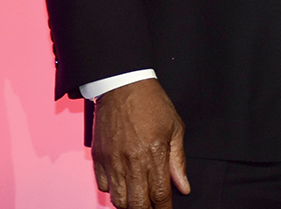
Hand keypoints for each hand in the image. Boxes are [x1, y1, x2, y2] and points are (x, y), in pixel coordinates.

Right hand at [91, 78, 189, 208]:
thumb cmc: (151, 103)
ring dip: (129, 203)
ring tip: (137, 197)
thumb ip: (178, 161)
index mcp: (154, 153)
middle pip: (137, 204)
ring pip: (118, 200)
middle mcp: (132, 161)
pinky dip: (112, 190)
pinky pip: (102, 186)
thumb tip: (183, 187)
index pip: (159, 194)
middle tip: (151, 207)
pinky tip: (122, 183)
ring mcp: (112, 161)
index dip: (164, 208)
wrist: (123, 85)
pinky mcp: (98, 157)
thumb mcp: (175, 128)